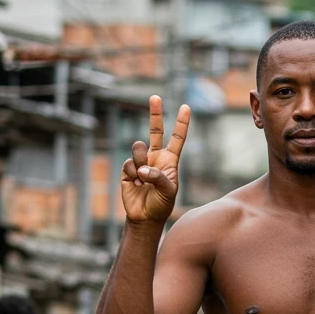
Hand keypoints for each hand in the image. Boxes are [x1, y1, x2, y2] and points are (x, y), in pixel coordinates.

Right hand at [121, 95, 190, 224]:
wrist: (145, 216)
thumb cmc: (161, 204)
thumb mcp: (168, 191)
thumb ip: (159, 176)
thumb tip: (142, 168)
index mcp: (170, 161)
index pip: (177, 138)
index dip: (181, 124)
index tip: (186, 107)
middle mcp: (155, 157)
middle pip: (155, 131)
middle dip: (155, 113)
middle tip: (155, 97)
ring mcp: (141, 162)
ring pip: (138, 147)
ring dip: (141, 161)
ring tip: (143, 178)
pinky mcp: (128, 169)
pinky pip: (129, 163)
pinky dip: (133, 174)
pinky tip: (136, 184)